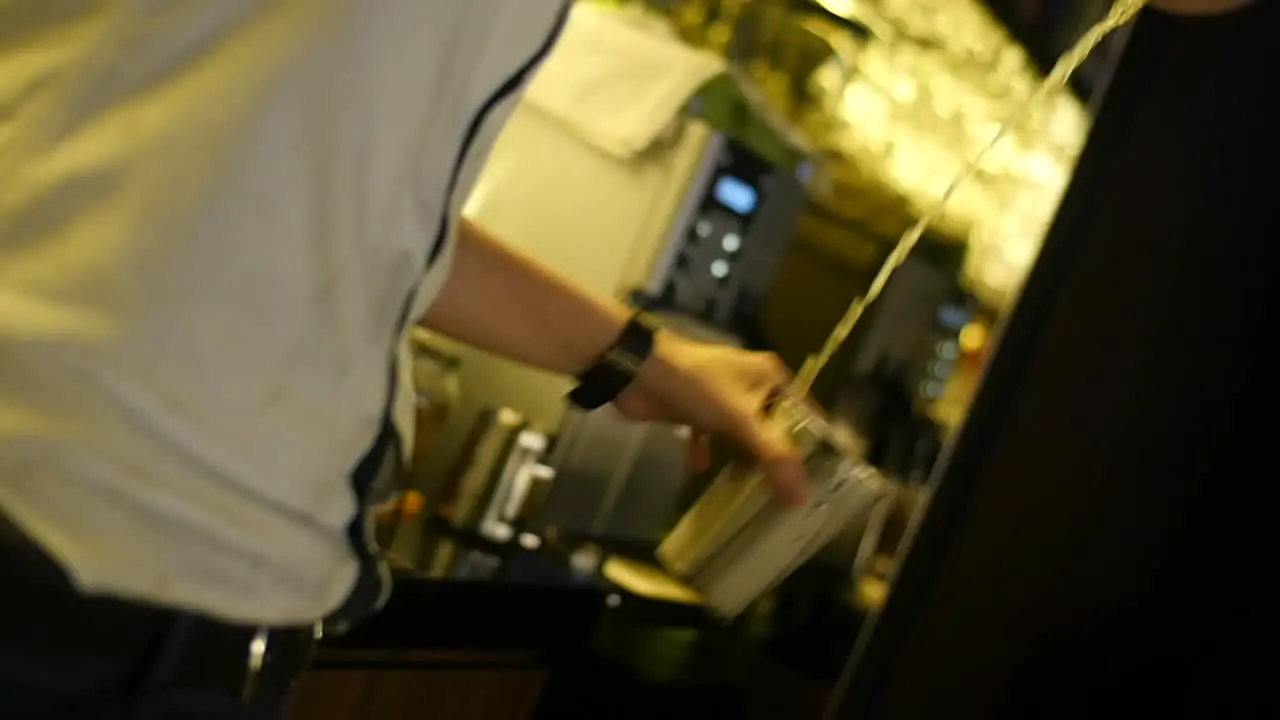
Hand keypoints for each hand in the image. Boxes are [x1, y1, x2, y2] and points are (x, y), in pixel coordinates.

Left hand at [613, 334, 808, 506]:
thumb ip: (774, 458)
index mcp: (771, 377)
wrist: (638, 371)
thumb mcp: (743, 420)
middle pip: (772, 428)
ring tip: (746, 494)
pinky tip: (699, 472)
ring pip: (740, 436)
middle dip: (774, 460)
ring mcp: (721, 398)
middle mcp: (751, 385)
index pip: (806, 413)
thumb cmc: (700, 387)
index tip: (823, 478)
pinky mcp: (695, 409)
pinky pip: (709, 437)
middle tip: (785, 496)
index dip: (815, 444)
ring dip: (740, 461)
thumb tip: (802, 498)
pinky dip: (705, 453)